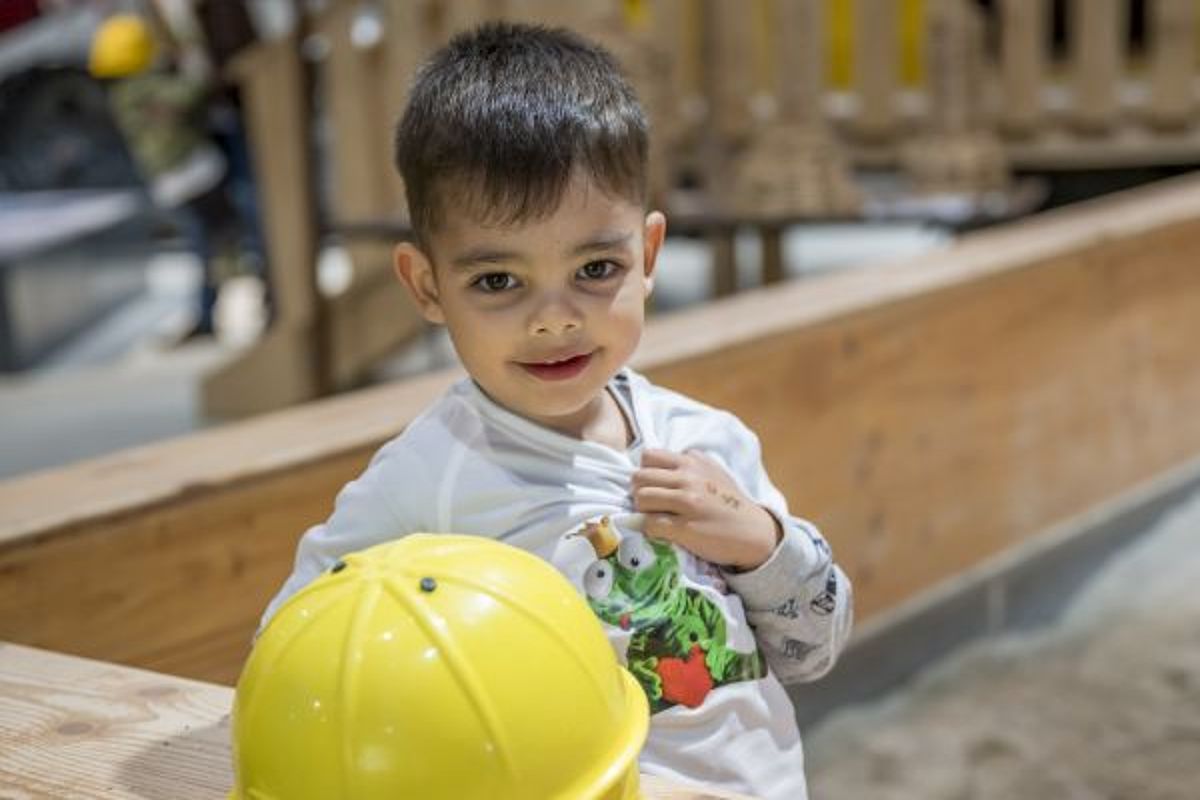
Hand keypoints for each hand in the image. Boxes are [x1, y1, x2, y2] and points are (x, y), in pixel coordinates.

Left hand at [631, 449, 781, 569]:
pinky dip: (649, 529)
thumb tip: (663, 460)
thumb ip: (691, 461)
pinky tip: (661, 532)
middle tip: (650, 505)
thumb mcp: (714, 471)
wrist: (754, 533)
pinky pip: (650, 524)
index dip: (646, 472)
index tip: (654, 485)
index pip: (648, 456)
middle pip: (639, 478)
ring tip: (655, 517)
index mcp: (692, 463)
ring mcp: (687, 503)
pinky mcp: (686, 528)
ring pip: (641, 499)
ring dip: (642, 511)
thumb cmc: (731, 502)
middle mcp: (688, 479)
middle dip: (639, 492)